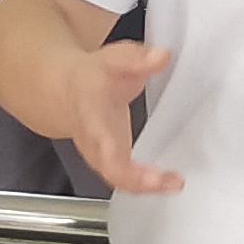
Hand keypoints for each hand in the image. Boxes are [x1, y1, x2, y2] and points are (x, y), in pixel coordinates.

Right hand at [63, 39, 179, 195]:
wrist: (68, 91)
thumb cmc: (92, 78)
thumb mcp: (113, 60)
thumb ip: (138, 59)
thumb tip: (161, 56)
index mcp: (93, 119)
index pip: (106, 147)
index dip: (128, 164)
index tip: (155, 170)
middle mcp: (95, 145)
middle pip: (114, 173)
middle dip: (142, 182)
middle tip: (173, 181)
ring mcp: (101, 157)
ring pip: (121, 181)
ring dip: (149, 186)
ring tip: (175, 182)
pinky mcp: (111, 163)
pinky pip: (128, 181)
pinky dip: (150, 184)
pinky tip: (171, 180)